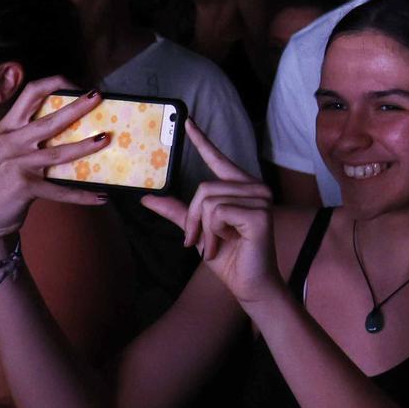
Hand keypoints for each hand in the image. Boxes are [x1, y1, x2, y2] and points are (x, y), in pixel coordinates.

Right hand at [0, 79, 110, 256]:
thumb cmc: (7, 179)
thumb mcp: (13, 151)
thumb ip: (34, 136)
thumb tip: (78, 122)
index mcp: (8, 127)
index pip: (29, 94)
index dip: (53, 84)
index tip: (77, 85)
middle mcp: (9, 141)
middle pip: (49, 120)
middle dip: (76, 107)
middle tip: (98, 97)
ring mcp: (15, 164)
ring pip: (57, 152)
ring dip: (85, 147)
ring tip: (105, 140)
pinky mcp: (23, 186)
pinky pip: (60, 190)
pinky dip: (81, 195)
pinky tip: (101, 197)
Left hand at [142, 122, 281, 307]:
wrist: (249, 285)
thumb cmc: (229, 258)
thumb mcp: (198, 231)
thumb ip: (178, 212)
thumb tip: (147, 199)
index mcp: (242, 188)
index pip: (218, 159)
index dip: (202, 140)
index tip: (187, 122)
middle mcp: (255, 188)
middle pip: (204, 187)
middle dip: (193, 218)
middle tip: (197, 242)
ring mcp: (261, 200)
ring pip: (208, 200)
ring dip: (204, 228)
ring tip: (216, 245)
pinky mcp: (260, 214)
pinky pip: (218, 212)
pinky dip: (214, 233)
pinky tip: (227, 244)